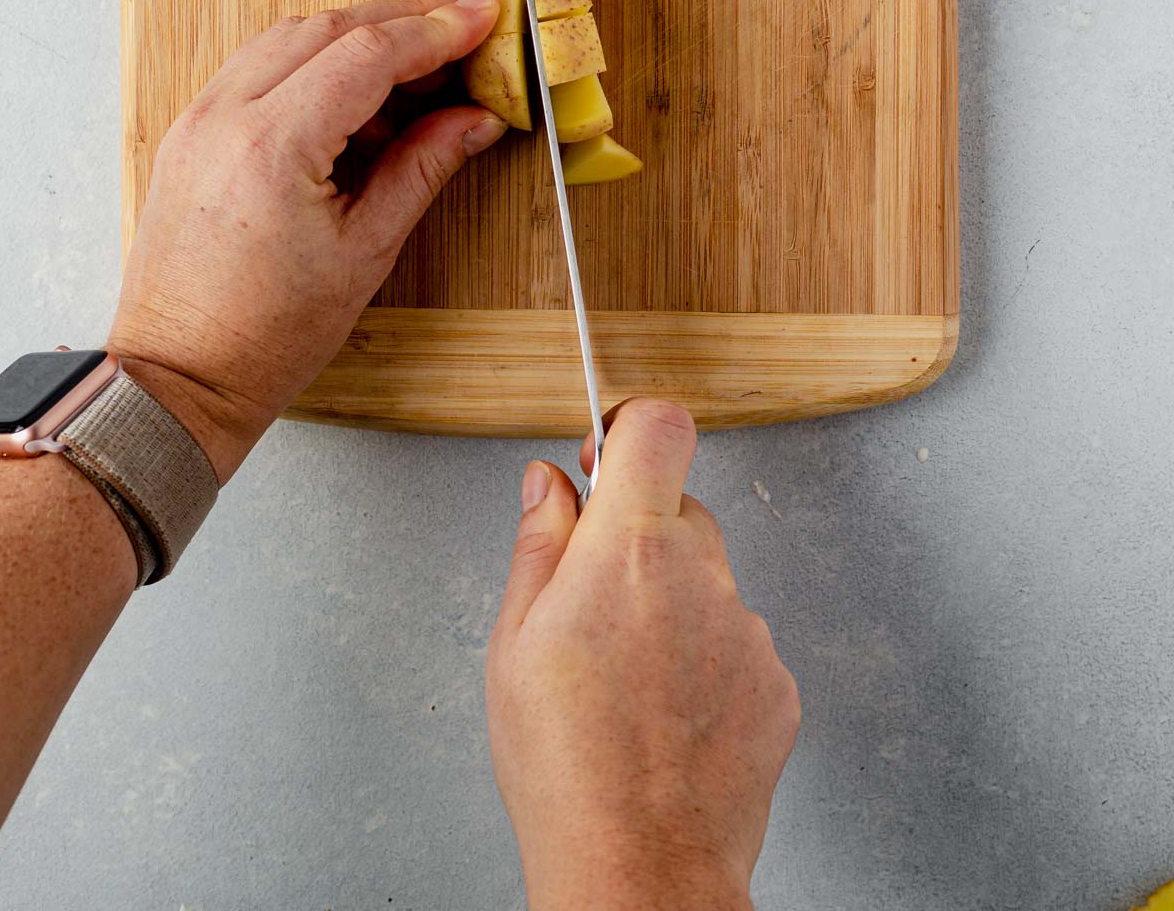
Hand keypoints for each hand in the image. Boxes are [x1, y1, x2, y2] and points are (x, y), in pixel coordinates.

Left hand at [111, 0, 504, 480]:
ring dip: (358, 36)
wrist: (179, 377)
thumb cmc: (265, 336)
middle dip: (404, 20)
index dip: (436, 29)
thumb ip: (423, 167)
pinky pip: (259, 66)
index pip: (368, 53)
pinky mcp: (190, 131)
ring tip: (419, 66)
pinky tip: (357, 97)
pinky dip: (314, 62)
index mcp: (273, 146)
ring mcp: (199, 119)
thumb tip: (476, 119)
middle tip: (464, 29)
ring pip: (290, 36)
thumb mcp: (366, 251)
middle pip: (329, 27)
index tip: (483, 18)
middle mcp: (226, 117)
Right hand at [485, 400, 799, 909]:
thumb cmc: (564, 767)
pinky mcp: (779, 686)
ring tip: (628, 687)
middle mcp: (703, 575)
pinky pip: (738, 644)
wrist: (640, 871)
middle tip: (594, 609)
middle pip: (679, 511)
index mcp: (630, 549)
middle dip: (639, 539)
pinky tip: (667, 719)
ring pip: (709, 584)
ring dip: (674, 609)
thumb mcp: (515, 642)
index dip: (630, 427)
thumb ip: (540, 544)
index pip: (658, 427)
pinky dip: (707, 664)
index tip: (605, 455)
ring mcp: (749, 632)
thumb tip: (549, 483)